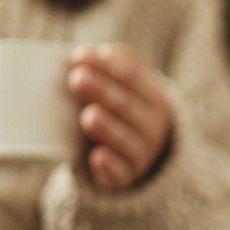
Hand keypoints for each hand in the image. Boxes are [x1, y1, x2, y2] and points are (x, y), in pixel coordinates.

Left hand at [68, 43, 172, 190]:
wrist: (143, 152)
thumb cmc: (125, 110)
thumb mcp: (128, 87)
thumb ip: (114, 66)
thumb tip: (88, 53)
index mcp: (153, 97)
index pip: (131, 77)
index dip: (107, 66)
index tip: (80, 56)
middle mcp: (152, 125)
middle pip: (126, 106)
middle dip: (103, 91)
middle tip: (77, 78)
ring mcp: (142, 152)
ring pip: (125, 139)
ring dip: (107, 127)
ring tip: (89, 116)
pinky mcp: (126, 176)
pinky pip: (119, 172)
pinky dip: (109, 166)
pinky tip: (98, 157)